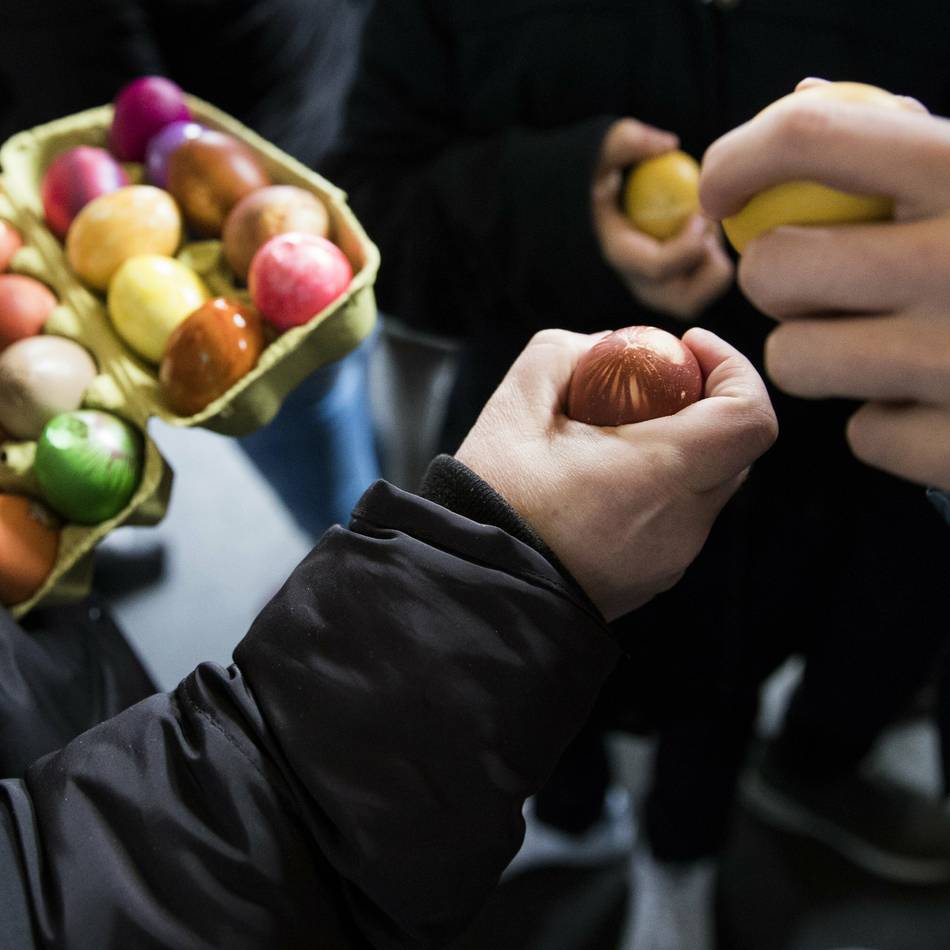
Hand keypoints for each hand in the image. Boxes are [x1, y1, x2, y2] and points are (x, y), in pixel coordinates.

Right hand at [456, 328, 776, 620]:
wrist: (476, 593)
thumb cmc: (494, 503)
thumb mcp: (513, 407)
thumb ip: (561, 354)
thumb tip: (603, 349)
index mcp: (660, 475)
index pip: (751, 418)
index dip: (733, 368)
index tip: (686, 348)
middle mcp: (684, 523)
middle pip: (734, 447)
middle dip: (701, 402)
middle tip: (644, 386)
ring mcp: (673, 558)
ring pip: (706, 484)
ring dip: (677, 447)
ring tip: (607, 439)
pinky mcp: (655, 577)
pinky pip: (679, 517)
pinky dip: (658, 486)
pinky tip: (598, 483)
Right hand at [592, 119, 733, 320]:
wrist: (605, 206)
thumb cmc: (605, 173)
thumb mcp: (603, 150)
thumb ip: (627, 141)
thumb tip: (668, 144)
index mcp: (619, 255)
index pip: (658, 268)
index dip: (689, 244)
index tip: (701, 213)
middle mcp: (640, 286)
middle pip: (686, 300)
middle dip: (707, 259)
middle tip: (707, 224)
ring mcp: (661, 293)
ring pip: (703, 295)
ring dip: (714, 260)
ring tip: (705, 228)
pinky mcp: (680, 289)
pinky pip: (711, 285)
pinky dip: (718, 261)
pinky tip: (707, 233)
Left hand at [701, 78, 949, 489]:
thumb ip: (908, 135)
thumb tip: (805, 96)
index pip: (808, 139)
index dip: (736, 162)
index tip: (721, 195)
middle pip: (773, 271)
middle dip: (777, 278)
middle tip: (819, 284)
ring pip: (793, 361)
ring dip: (818, 353)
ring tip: (881, 343)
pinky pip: (863, 433)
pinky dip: (889, 421)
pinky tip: (938, 398)